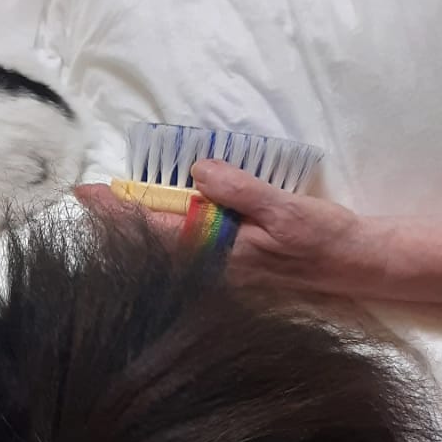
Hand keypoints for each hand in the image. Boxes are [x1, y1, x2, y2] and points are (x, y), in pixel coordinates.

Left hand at [77, 161, 381, 298]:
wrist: (357, 265)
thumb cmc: (323, 237)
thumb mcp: (284, 209)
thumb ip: (240, 191)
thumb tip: (197, 171)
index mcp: (219, 252)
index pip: (154, 228)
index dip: (117, 209)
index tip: (85, 192)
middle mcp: (212, 266)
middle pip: (151, 240)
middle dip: (118, 218)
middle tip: (86, 193)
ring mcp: (221, 269)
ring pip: (166, 245)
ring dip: (138, 224)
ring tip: (110, 203)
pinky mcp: (233, 266)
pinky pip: (186, 247)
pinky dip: (165, 231)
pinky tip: (158, 219)